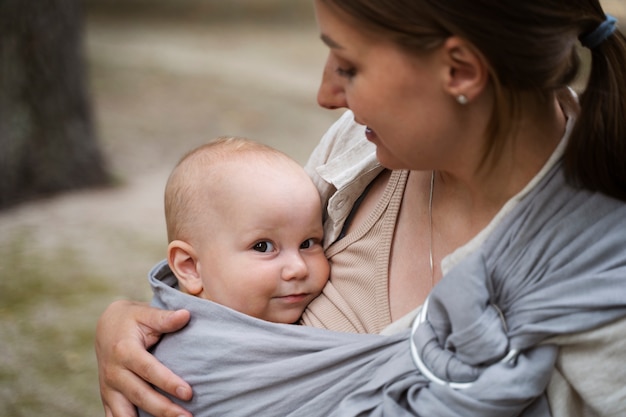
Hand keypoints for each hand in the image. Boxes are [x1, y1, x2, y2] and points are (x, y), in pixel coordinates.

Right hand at [95, 300, 192, 416]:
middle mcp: (114, 372)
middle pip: (140, 395)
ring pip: (126, 413)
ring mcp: (109, 388)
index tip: (189, 393)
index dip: (168, 383)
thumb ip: (165, 318)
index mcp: (124, 350)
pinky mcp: (107, 397)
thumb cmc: (132, 319)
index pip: (149, 370)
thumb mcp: (146, 314)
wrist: (106, 327)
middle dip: (164, 409)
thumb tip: (186, 315)